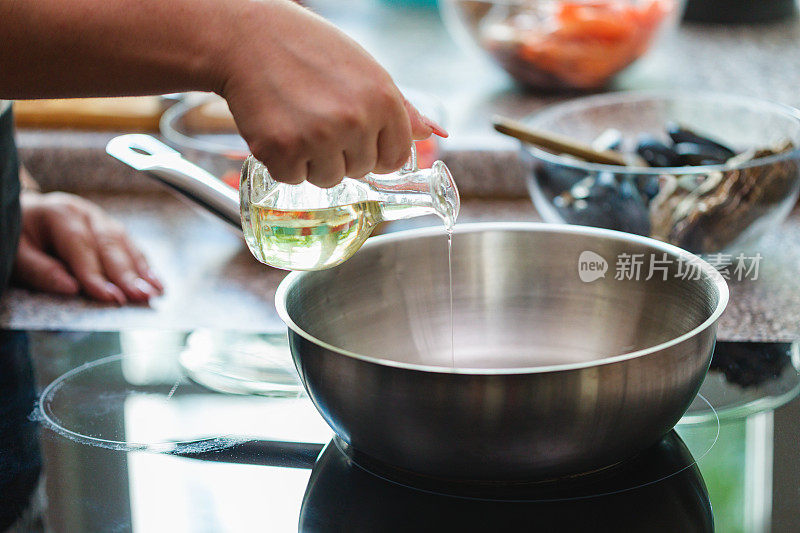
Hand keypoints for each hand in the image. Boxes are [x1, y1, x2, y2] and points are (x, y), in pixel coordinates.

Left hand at [12, 191, 162, 303]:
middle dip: (127, 275)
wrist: (25, 213)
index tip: (110, 298)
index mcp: (59, 214)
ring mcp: (101, 218)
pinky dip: (144, 266)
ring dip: (142, 271)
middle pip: (110, 246)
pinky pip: (131, 247)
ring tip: (155, 292)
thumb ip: (40, 270)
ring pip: (125, 245)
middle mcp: (85, 213)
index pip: (81, 248)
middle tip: (142, 297)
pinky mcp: (111, 229)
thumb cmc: (20, 237)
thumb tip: (71, 289)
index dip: (96, 275)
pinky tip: (156, 282)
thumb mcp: (16, 253)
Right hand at [218, 0, 445, 187]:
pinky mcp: (282, 150)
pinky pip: (293, 178)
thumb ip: (401, 108)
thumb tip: (433, 135)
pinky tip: (278, 127)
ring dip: (312, 161)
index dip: (375, 151)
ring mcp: (319, 137)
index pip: (396, 158)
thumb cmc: (309, 50)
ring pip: (328, 180)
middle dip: (342, 153)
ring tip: (299, 121)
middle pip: (361, 170)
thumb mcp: (365, 69)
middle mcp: (356, 120)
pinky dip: (283, 161)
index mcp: (383, 100)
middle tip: (318, 117)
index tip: (356, 137)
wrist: (248, 38)